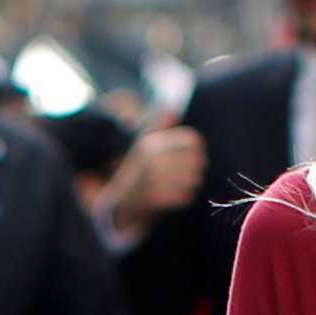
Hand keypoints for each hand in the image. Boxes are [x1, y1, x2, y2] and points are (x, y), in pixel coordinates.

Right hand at [101, 121, 205, 235]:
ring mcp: (152, 180)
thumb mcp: (142, 145)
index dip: (198, 147)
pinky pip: (184, 196)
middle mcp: (152, 160)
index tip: (197, 154)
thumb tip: (171, 110)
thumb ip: (157, 126)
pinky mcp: (154, 199)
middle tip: (196, 171)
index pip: (191, 140)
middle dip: (198, 167)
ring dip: (194, 182)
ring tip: (192, 183)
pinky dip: (187, 197)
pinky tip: (184, 196)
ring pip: (192, 178)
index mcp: (152, 144)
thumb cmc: (135, 172)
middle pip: (195, 159)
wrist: (117, 203)